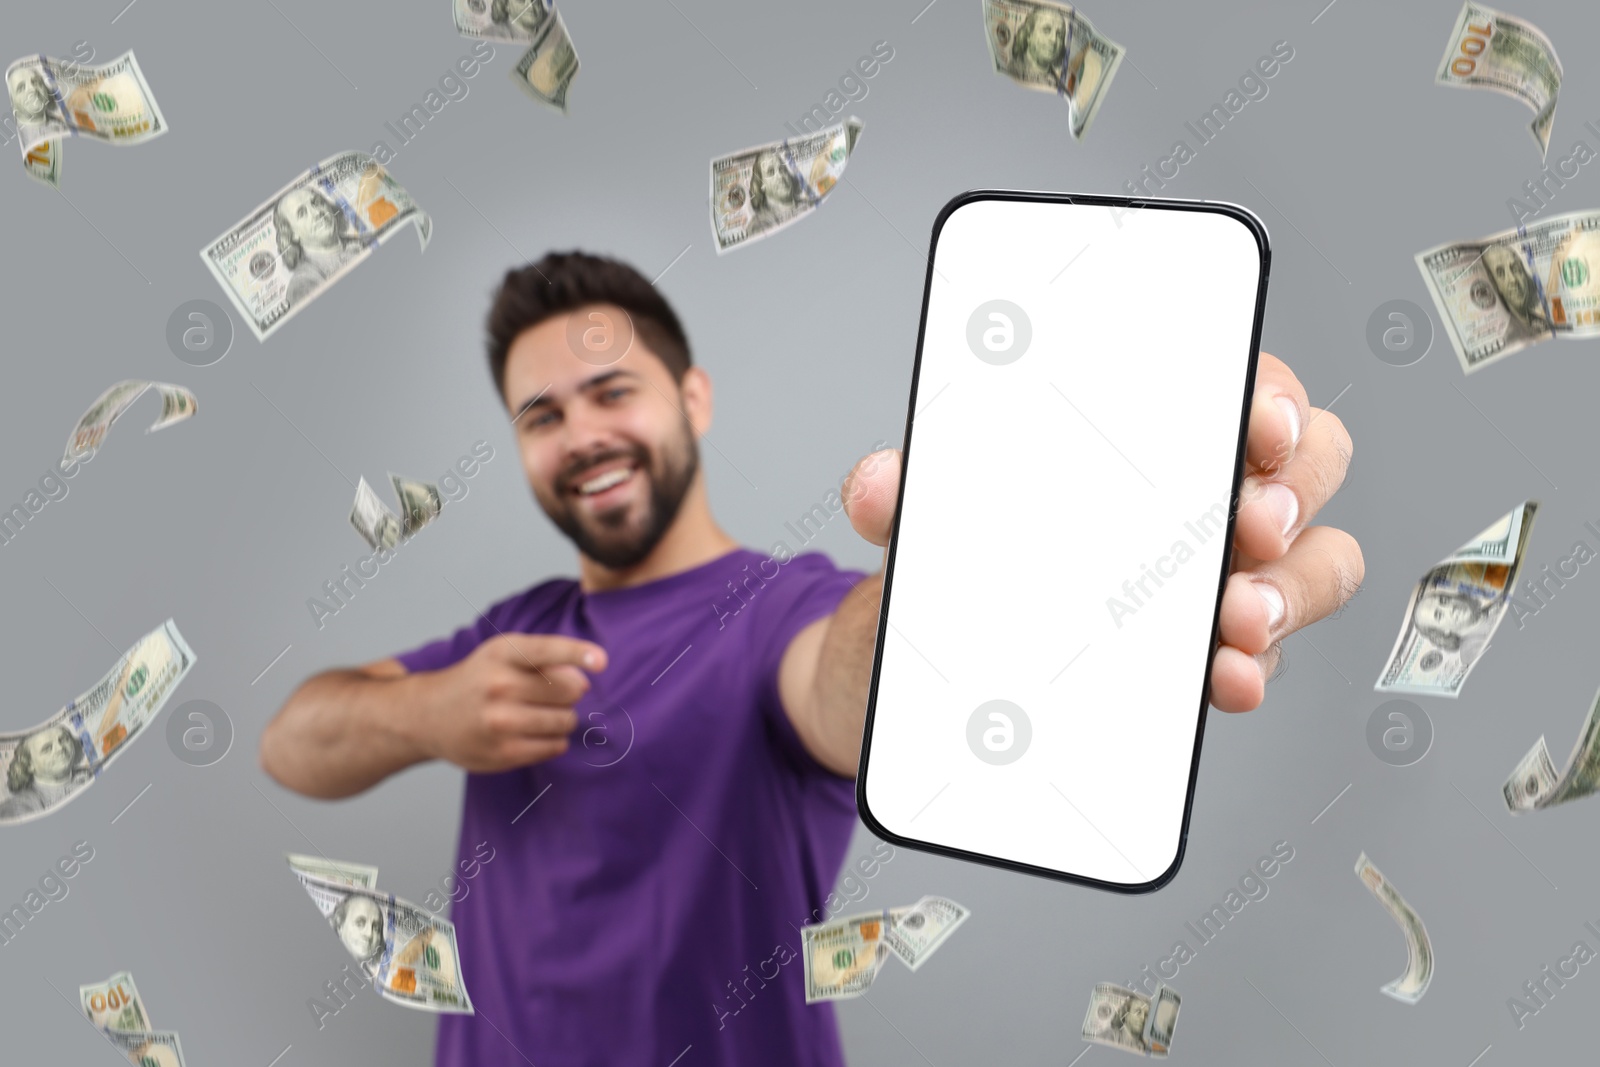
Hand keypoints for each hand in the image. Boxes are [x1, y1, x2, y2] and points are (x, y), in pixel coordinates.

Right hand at [410, 634, 607, 772]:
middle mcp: (498, 686)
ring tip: (541, 713)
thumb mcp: (501, 654)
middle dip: (571, 692)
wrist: (430, 715)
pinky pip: (555, 746)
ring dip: (565, 717)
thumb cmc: (479, 679)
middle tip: (552, 694)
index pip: (545, 650)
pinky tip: (535, 732)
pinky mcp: (503, 753)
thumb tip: (584, 680)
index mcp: (501, 654)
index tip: (600, 661)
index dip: (577, 653)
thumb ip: (544, 658)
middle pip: (569, 690)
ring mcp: (500, 722)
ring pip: (566, 721)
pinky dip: (555, 739)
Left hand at [839, 350, 1361, 713]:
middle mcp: (1200, 496)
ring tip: (1236, 616)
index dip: (1269, 391)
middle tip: (1248, 523)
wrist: (929, 672)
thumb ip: (902, 492)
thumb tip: (877, 483)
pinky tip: (1223, 677)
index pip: (1239, 381)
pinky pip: (1261, 656)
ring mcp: (1214, 576)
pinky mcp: (1204, 655)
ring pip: (1310, 563)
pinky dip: (1252, 668)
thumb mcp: (926, 518)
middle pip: (1306, 467)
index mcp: (1147, 434)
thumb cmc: (961, 561)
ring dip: (1291, 587)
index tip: (1257, 418)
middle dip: (1293, 490)